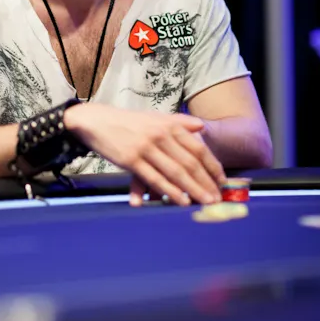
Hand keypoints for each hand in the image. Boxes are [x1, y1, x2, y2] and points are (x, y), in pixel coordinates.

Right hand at [64, 103, 226, 206]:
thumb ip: (178, 123)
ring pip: (175, 172)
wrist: (97, 121)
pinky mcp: (132, 160)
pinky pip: (155, 179)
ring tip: (206, 202)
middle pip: (189, 163)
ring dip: (193, 189)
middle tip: (217, 198)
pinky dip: (170, 191)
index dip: (212, 166)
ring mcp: (146, 148)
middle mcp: (160, 135)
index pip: (197, 148)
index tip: (222, 180)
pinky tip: (181, 200)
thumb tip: (201, 127)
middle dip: (206, 182)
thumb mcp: (154, 118)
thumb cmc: (128, 122)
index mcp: (168, 125)